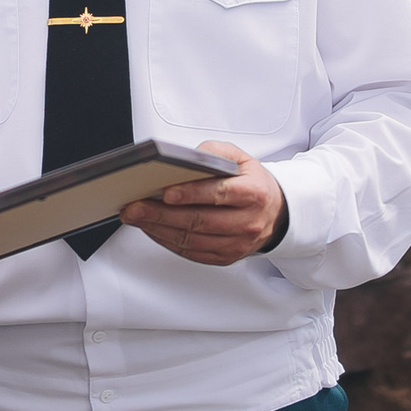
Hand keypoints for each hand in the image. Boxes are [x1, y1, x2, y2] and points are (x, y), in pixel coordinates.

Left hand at [122, 142, 285, 264]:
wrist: (275, 214)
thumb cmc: (253, 184)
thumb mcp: (242, 159)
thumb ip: (216, 153)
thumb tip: (188, 158)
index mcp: (253, 194)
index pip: (219, 194)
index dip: (191, 194)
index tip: (166, 192)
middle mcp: (247, 222)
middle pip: (199, 221)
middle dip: (162, 214)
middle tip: (135, 206)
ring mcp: (236, 244)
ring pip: (192, 239)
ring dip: (159, 229)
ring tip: (136, 217)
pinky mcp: (225, 257)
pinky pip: (191, 252)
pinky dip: (167, 241)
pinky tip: (152, 229)